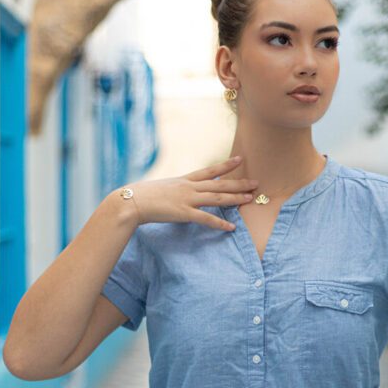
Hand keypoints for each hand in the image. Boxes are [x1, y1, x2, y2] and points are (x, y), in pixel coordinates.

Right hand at [123, 156, 258, 228]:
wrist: (131, 201)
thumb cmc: (141, 196)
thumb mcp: (161, 188)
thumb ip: (173, 190)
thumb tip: (176, 194)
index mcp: (184, 180)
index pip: (209, 170)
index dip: (226, 165)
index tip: (240, 159)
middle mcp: (189, 187)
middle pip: (219, 184)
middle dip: (239, 183)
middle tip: (256, 182)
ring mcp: (187, 199)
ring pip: (217, 198)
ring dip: (236, 199)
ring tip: (250, 199)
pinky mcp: (183, 213)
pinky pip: (206, 219)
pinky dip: (220, 223)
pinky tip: (231, 227)